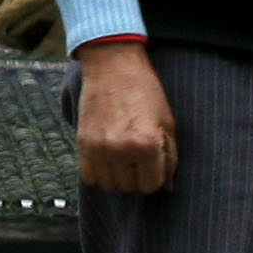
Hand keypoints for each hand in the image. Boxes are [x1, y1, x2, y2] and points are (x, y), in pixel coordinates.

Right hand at [74, 37, 174, 193]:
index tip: (152, 162)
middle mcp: (122, 150)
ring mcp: (99, 148)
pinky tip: (106, 157)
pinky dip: (98, 172)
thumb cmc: (145, 91)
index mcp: (148, 144)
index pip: (152, 185)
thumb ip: (170, 157)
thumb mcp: (167, 122)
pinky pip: (89, 176)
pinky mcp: (83, 144)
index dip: (154, 175)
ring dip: (117, 175)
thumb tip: (169, 187)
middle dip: (136, 175)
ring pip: (109, 185)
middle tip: (137, 154)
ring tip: (122, 155)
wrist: (113, 66)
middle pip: (130, 187)